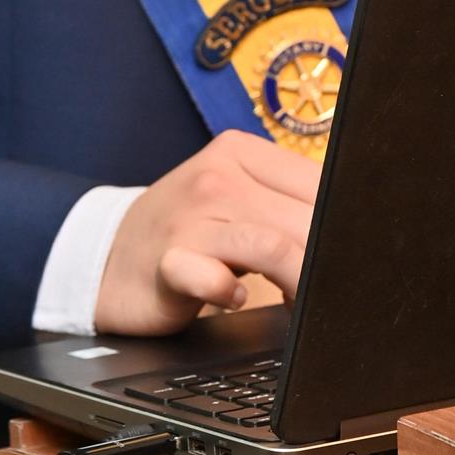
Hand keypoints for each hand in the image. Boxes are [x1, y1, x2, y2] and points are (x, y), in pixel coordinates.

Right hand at [94, 130, 321, 335]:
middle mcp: (216, 177)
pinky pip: (215, 279)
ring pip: (274, 246)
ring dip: (297, 282)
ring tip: (296, 302)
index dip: (341, 226)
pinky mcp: (170, 262)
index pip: (319, 182)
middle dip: (324, 262)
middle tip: (324, 289)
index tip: (342, 255)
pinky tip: (235, 296)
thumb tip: (349, 232)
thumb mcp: (234, 198)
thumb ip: (283, 203)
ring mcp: (190, 218)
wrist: (105, 257)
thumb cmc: (185, 231)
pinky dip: (233, 293)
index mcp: (239, 151)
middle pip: (305, 217)